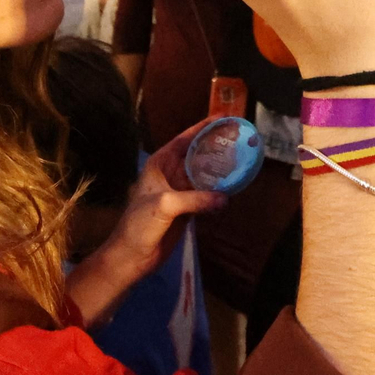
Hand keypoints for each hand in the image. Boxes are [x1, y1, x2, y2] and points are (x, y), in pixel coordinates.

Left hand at [67, 120, 224, 325]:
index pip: (184, 139)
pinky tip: (235, 184)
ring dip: (221, 168)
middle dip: (216, 146)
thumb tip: (225, 198)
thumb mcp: (165, 205)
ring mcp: (180, 191)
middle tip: (240, 137)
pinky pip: (207, 193)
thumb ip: (195, 199)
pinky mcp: (187, 209)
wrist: (132, 257)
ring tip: (243, 157)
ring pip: (204, 174)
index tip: (223, 117)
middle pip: (197, 154)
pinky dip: (220, 189)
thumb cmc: (140, 225)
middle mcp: (170, 173)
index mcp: (160, 164)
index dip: (203, 127)